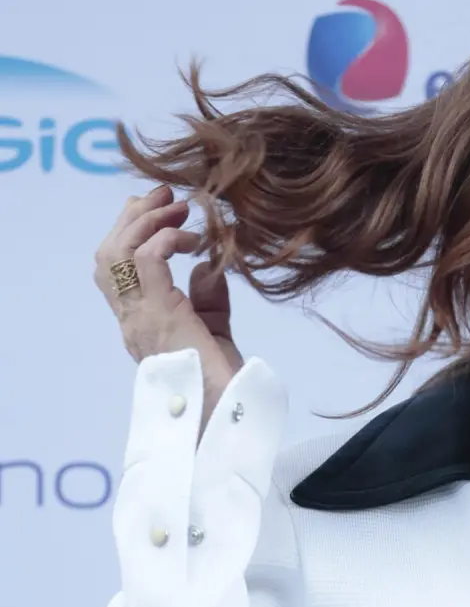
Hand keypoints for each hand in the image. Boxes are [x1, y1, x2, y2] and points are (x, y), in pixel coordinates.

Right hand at [94, 186, 243, 422]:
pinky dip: (165, 239)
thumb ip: (207, 299)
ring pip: (116, 253)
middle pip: (108, 255)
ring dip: (146, 221)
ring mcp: (140, 317)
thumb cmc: (221, 383)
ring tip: (176, 207)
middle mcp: (131, 318)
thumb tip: (206, 265)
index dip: (132, 232)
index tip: (163, 208)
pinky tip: (191, 239)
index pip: (117, 270)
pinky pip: (146, 261)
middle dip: (134, 217)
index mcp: (141, 321)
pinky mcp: (159, 315)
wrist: (224, 412)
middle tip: (166, 194)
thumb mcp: (214, 330)